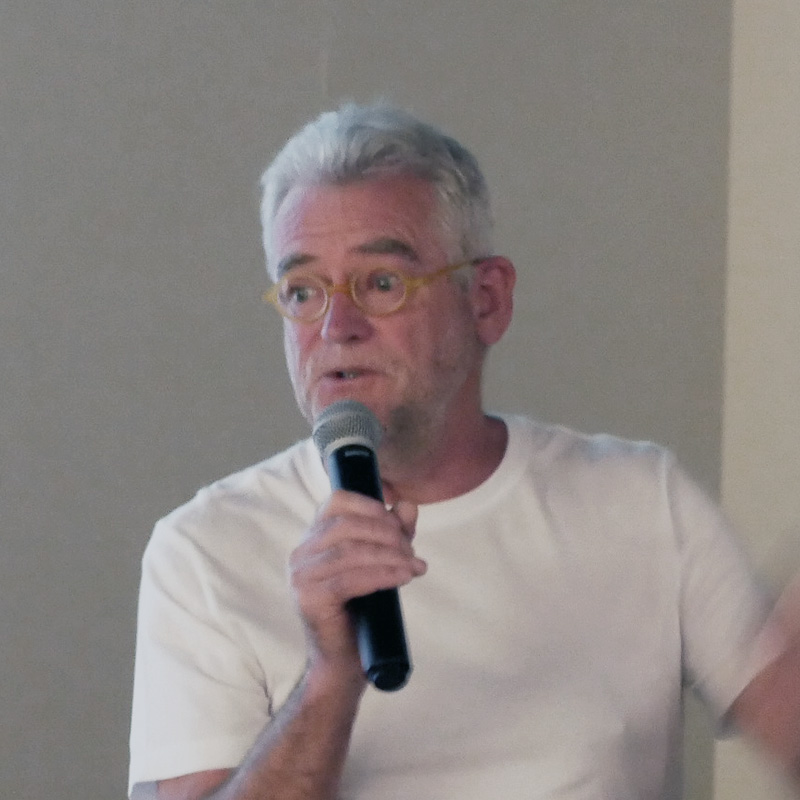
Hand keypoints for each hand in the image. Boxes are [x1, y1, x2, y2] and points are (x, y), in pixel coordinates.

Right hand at [288, 492, 424, 679]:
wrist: (343, 663)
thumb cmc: (362, 612)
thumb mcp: (381, 563)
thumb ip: (393, 532)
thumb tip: (408, 505)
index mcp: (313, 540)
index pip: (336, 501)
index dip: (371, 505)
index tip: (399, 523)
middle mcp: (300, 554)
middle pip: (346, 525)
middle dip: (387, 533)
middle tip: (413, 550)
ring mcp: (300, 577)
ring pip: (349, 550)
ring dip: (390, 554)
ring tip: (414, 566)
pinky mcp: (309, 599)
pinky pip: (350, 578)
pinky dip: (383, 574)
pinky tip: (404, 577)